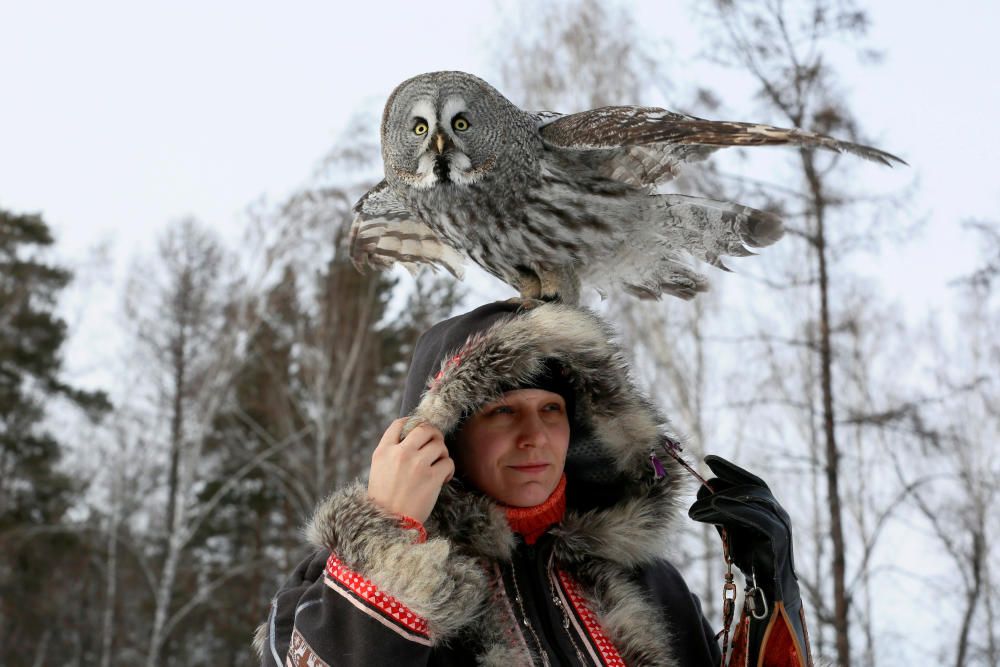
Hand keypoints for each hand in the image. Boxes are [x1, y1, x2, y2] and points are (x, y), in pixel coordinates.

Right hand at [367, 419, 454, 523]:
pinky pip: (448, 462)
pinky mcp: (431, 478)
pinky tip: (443, 477)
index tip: (419, 429)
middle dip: (434, 434)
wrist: (387, 523)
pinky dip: (448, 469)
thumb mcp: (378, 469)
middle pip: (424, 428)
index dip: (412, 423)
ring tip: (438, 465)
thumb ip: (391, 452)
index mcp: (383, 451)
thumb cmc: (384, 499)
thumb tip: (412, 438)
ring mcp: (417, 465)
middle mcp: (400, 454)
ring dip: (442, 453)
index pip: (399, 424)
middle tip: (436, 444)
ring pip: (439, 445)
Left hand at [687, 455, 795, 600]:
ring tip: (698, 503)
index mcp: (768, 510)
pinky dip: (736, 508)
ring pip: (753, 499)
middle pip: (753, 487)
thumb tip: (702, 492)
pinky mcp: (779, 539)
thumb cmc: (751, 562)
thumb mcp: (732, 532)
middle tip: (702, 474)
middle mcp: (777, 513)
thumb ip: (720, 513)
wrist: (771, 594)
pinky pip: (757, 518)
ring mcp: (781, 525)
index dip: (731, 469)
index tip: (709, 459)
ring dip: (723, 497)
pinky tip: (715, 505)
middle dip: (728, 476)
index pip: (751, 482)